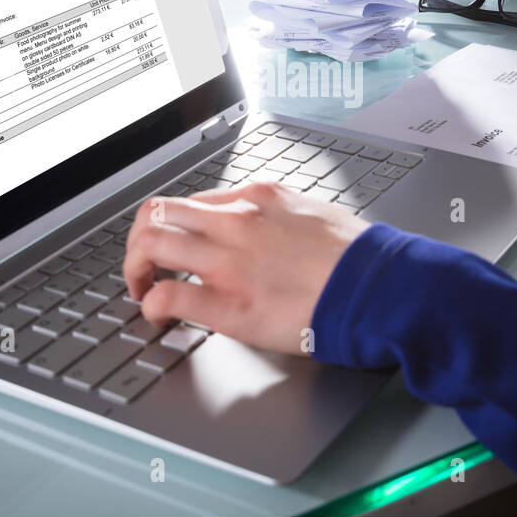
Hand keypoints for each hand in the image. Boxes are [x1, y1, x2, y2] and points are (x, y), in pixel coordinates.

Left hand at [123, 182, 369, 354]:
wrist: (381, 286)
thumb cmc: (359, 258)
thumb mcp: (313, 215)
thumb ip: (279, 218)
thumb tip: (267, 233)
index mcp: (258, 199)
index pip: (193, 201)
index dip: (173, 225)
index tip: (173, 244)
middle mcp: (236, 221)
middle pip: (156, 213)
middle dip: (139, 241)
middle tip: (143, 265)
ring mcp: (229, 260)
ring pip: (150, 244)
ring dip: (134, 269)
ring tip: (140, 290)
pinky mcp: (229, 303)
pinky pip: (167, 296)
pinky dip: (151, 306)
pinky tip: (158, 317)